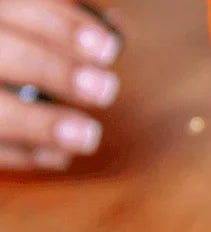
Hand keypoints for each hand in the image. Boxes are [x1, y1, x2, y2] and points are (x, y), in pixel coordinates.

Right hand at [0, 0, 121, 170]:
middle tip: (107, 89)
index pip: (19, 8)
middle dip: (58, 71)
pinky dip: (27, 154)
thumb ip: (62, 29)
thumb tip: (117, 31)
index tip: (108, 48)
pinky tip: (60, 155)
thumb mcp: (23, 32)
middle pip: (5, 53)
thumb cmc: (12, 57)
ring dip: (44, 125)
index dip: (63, 25)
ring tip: (89, 135)